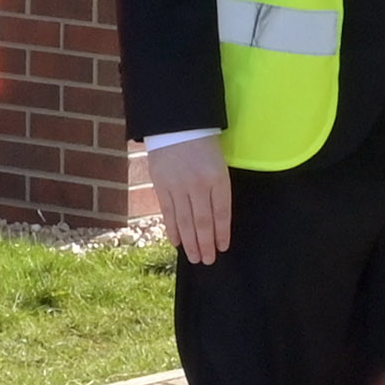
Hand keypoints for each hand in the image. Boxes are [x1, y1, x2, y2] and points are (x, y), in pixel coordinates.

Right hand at [146, 136, 235, 263]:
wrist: (176, 124)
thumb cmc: (203, 144)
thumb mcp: (219, 163)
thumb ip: (218, 188)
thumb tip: (216, 218)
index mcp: (217, 178)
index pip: (221, 213)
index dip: (221, 233)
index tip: (222, 247)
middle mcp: (198, 185)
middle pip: (203, 222)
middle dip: (206, 244)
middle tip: (208, 260)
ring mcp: (178, 186)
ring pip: (185, 221)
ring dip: (190, 243)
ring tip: (195, 258)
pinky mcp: (162, 186)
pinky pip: (168, 213)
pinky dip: (173, 230)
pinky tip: (177, 242)